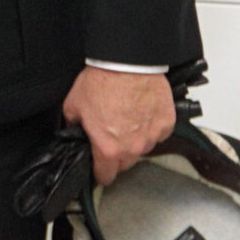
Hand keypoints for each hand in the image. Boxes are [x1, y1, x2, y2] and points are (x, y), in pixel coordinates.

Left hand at [62, 66, 175, 186]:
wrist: (126, 63)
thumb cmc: (102, 81)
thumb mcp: (73, 105)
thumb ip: (73, 125)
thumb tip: (74, 130)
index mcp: (108, 148)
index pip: (105, 176)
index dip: (99, 172)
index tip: (99, 168)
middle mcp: (133, 147)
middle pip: (125, 163)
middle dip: (116, 153)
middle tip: (110, 133)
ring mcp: (152, 136)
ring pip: (143, 148)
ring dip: (135, 139)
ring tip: (126, 117)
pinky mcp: (166, 123)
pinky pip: (158, 133)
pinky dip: (151, 126)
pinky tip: (141, 112)